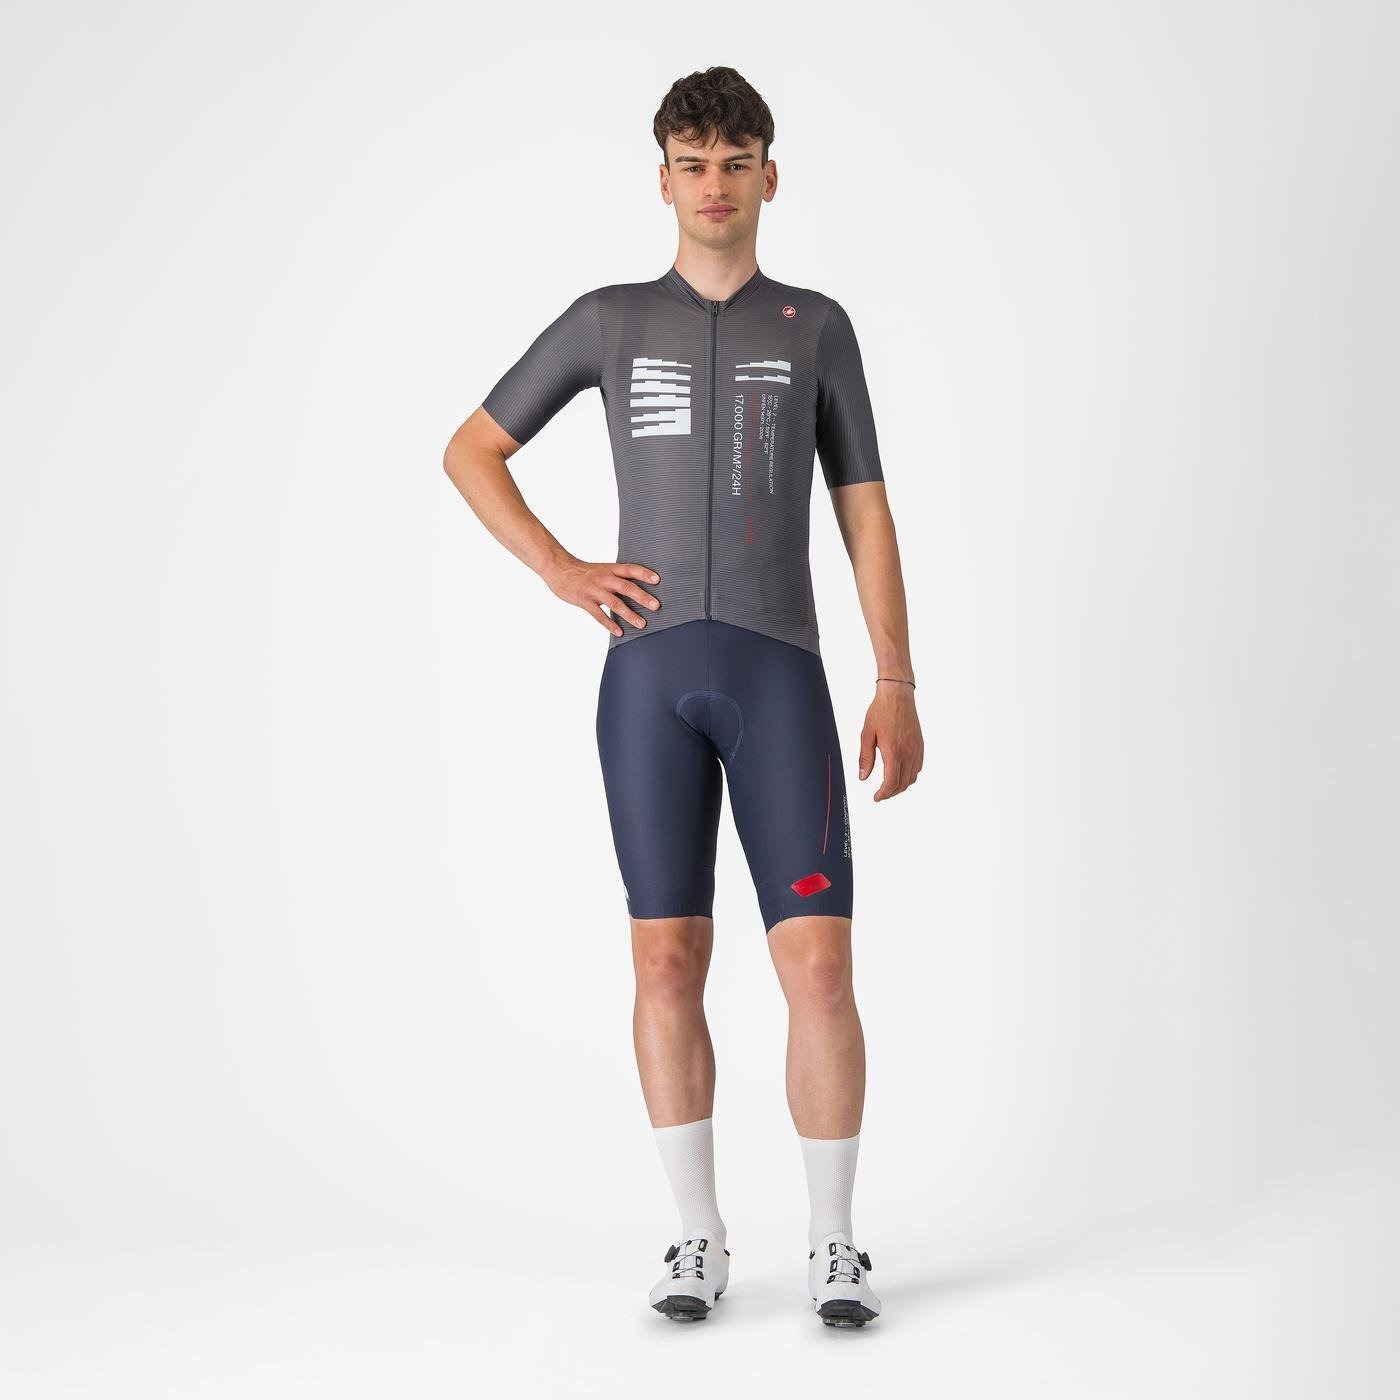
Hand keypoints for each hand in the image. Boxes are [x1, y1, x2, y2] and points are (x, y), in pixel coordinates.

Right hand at [544, 557, 660, 636]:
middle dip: (642, 597)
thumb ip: (616, 579)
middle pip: (626, 587)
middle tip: (656, 606)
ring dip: (629, 615)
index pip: (630, 569)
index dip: (644, 573)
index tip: (658, 580)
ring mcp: (594, 590)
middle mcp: (604, 579)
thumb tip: (636, 590)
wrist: (559, 569)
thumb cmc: (583, 572)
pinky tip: (619, 632)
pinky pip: (599, 614)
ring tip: (642, 624)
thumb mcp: (601, 569)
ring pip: (615, 603)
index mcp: (610, 569)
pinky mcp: (584, 601)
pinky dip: (609, 624)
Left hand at [858, 683, 923, 800]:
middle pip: (903, 784)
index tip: (876, 797)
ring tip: (889, 785)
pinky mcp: (920, 745)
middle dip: (891, 792)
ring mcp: (916, 749)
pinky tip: (901, 772)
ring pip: (912, 777)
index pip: (891, 783)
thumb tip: (863, 777)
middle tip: (881, 794)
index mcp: (894, 752)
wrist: (897, 695)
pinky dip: (910, 775)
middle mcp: (908, 753)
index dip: (883, 794)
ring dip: (901, 785)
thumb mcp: (866, 735)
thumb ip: (865, 758)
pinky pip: (918, 767)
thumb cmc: (881, 711)